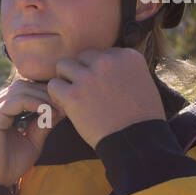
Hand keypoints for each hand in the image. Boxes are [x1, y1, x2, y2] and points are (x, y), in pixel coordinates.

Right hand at [0, 79, 67, 185]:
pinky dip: (35, 104)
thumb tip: (60, 108)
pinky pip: (17, 101)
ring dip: (42, 98)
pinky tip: (47, 113)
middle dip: (44, 93)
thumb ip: (43, 124)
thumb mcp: (31, 141)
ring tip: (57, 110)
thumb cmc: (8, 166)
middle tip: (63, 105)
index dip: (42, 94)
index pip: (21, 90)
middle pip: (21, 85)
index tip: (62, 106)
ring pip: (20, 89)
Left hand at [46, 48, 165, 149]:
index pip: (102, 54)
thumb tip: (102, 65)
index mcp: (127, 56)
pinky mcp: (73, 94)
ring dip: (66, 80)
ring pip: (63, 66)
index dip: (98, 71)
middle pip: (82, 57)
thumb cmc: (141, 117)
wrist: (136, 140)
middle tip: (86, 92)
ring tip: (75, 97)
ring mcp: (89, 77)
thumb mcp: (142, 82)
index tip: (102, 88)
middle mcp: (107, 61)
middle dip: (81, 73)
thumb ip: (122, 69)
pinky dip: (56, 95)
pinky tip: (66, 106)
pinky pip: (53, 85)